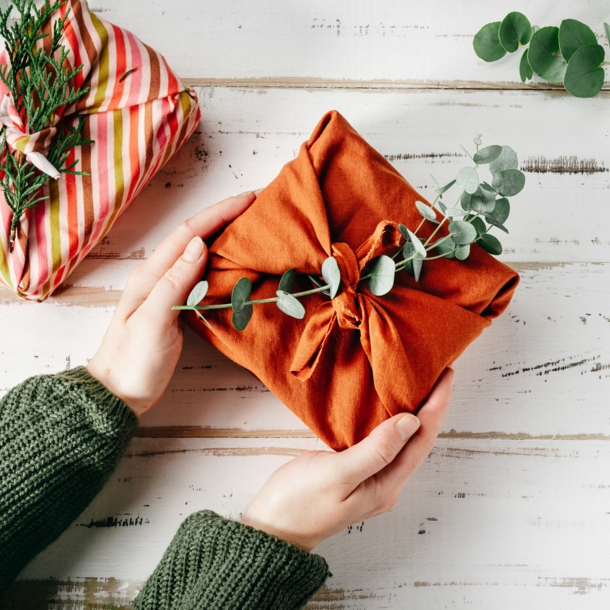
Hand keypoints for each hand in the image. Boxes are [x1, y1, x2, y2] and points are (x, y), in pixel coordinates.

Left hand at [87, 192, 256, 416]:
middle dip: (226, 217)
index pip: (189, 234)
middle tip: (258, 207)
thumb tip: (199, 245)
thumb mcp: (152, 322)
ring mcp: (169, 290)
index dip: (219, 213)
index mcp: (151, 275)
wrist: (119, 392)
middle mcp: (160, 276)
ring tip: (254, 228)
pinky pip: (204, 275)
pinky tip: (238, 263)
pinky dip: (223, 262)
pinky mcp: (178, 306)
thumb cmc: (132, 361)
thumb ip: (174, 282)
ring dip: (226, 237)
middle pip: (196, 237)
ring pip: (201, 254)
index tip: (249, 200)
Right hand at [241, 368, 453, 550]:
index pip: (422, 441)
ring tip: (419, 384)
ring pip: (401, 441)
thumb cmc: (299, 503)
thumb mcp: (337, 475)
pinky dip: (390, 420)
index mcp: (386, 486)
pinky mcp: (356, 472)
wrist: (272, 528)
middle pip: (418, 441)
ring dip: (414, 412)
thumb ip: (375, 450)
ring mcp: (371, 479)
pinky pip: (382, 442)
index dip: (436, 407)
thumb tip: (411, 422)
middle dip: (431, 407)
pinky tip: (386, 407)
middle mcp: (385, 483)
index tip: (445, 376)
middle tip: (437, 373)